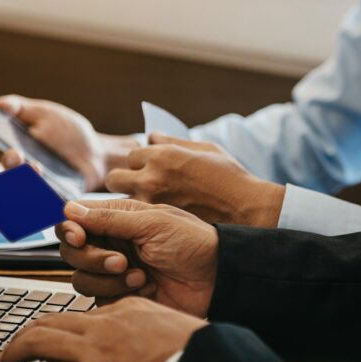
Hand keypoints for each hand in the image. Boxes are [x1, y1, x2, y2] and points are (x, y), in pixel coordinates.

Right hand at [0, 95, 138, 190]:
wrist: (98, 154)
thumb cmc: (68, 133)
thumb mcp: (46, 114)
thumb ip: (22, 108)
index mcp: (13, 144)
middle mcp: (20, 166)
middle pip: (8, 167)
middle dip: (9, 161)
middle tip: (14, 153)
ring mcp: (35, 184)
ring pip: (26, 187)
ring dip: (29, 179)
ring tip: (36, 167)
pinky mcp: (52, 197)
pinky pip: (46, 201)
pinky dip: (47, 196)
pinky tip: (51, 189)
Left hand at [0, 297, 206, 361]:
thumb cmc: (193, 347)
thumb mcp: (170, 321)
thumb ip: (148, 320)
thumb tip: (145, 330)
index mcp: (125, 307)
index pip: (83, 311)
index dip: (64, 324)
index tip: (57, 334)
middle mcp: (104, 323)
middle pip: (52, 319)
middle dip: (28, 331)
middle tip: (18, 343)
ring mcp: (95, 349)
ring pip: (39, 339)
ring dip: (15, 349)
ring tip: (5, 360)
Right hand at [56, 198, 217, 316]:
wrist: (217, 278)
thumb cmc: (193, 243)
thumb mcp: (152, 223)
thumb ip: (110, 218)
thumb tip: (69, 208)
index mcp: (119, 218)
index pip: (75, 221)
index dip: (70, 230)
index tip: (80, 237)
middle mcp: (113, 243)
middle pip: (72, 252)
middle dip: (92, 258)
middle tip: (121, 261)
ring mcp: (116, 271)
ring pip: (82, 278)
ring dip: (108, 279)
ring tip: (140, 276)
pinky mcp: (121, 295)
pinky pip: (99, 299)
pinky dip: (120, 294)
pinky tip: (148, 288)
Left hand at [105, 132, 284, 226]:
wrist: (245, 208)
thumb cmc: (229, 175)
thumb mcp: (205, 148)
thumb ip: (173, 142)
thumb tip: (152, 137)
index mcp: (163, 155)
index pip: (131, 155)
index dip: (140, 162)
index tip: (150, 168)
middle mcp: (152, 178)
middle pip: (114, 178)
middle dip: (124, 180)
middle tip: (139, 187)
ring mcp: (153, 203)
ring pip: (123, 201)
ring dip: (132, 201)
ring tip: (149, 205)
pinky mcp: (159, 224)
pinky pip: (139, 219)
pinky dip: (145, 218)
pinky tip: (159, 218)